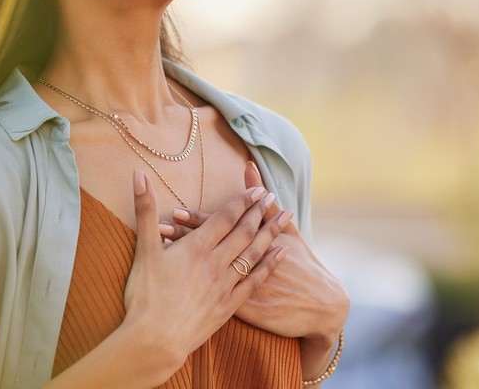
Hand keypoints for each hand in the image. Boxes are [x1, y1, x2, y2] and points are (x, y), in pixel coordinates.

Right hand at [120, 169, 289, 378]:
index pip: (225, 218)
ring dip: (271, 232)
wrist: (156, 341)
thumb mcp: (143, 249)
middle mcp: (216, 263)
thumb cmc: (145, 296)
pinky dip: (270, 264)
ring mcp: (225, 285)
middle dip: (259, 212)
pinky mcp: (229, 305)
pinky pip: (256, 280)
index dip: (242, 202)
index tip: (256, 190)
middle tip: (272, 197)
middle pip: (244, 232)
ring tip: (286, 217)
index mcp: (196, 247)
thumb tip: (138, 173)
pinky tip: (281, 254)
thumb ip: (145, 210)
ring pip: (254, 253)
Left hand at [159, 162, 349, 347]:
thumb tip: (250, 168)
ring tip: (161, 253)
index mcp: (254, 243)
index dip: (197, 220)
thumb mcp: (287, 232)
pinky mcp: (242, 310)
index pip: (221, 228)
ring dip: (183, 263)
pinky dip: (193, 290)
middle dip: (183, 238)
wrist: (320, 306)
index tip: (175, 211)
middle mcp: (245, 264)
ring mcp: (242, 289)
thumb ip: (265, 203)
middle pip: (210, 249)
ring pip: (205, 273)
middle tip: (159, 228)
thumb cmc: (303, 265)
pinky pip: (212, 299)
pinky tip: (173, 286)